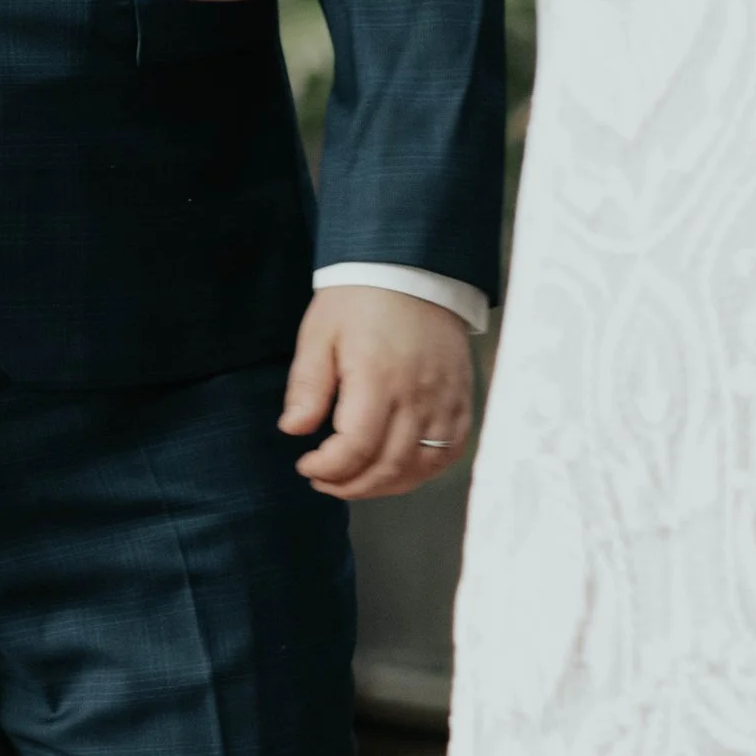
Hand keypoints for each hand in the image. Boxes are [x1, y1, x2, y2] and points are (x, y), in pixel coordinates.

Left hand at [280, 286, 474, 500]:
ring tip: (356, 481)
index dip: (329, 468)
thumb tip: (293, 430)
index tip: (306, 465)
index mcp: (378, 378)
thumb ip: (307, 386)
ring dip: (385, 485)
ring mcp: (445, 401)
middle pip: (389, 466)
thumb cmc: (360, 300)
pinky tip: (397, 469)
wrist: (413, 271)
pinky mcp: (462, 400)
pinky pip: (450, 452)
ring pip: (421, 467)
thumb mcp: (320, 334)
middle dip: (351, 485)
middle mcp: (417, 396)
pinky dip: (422, 470)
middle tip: (325, 481)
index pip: (356, 448)